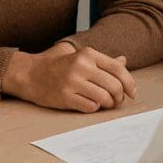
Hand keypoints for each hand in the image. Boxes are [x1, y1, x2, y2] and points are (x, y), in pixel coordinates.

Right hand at [2, 42, 136, 112]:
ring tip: (105, 104)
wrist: (30, 74)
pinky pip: (90, 107)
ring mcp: (72, 82)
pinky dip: (95, 108)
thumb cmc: (58, 65)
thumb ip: (102, 60)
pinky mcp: (65, 97)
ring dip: (108, 104)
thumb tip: (124, 60)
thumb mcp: (80, 56)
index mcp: (88, 54)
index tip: (132, 92)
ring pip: (104, 98)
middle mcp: (81, 66)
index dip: (129, 82)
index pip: (118, 68)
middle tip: (117, 101)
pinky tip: (90, 104)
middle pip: (113, 85)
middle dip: (119, 97)